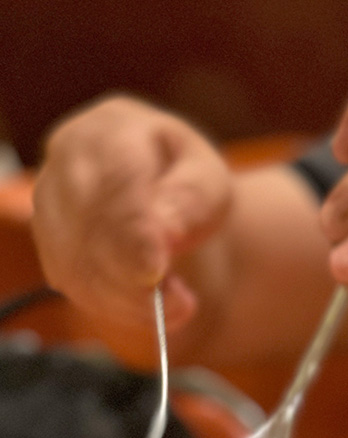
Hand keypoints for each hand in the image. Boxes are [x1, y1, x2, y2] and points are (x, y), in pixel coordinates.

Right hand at [32, 96, 232, 331]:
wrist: (158, 191)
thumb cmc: (184, 179)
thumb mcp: (206, 179)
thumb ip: (189, 199)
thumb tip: (163, 232)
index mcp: (109, 131)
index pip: (113, 180)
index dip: (133, 229)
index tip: (156, 269)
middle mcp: (67, 161)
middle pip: (87, 224)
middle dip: (132, 273)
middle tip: (180, 302)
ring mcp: (50, 204)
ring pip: (76, 262)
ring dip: (128, 298)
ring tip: (178, 303)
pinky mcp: (50, 245)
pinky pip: (75, 285)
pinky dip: (116, 306)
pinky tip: (150, 306)